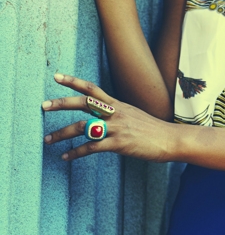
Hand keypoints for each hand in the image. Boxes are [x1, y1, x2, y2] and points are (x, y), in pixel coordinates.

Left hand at [42, 73, 176, 162]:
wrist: (170, 139)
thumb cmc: (153, 130)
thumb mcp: (133, 116)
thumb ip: (117, 115)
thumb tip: (102, 118)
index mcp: (117, 104)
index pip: (92, 88)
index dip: (73, 81)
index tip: (56, 76)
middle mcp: (115, 113)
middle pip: (83, 103)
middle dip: (61, 103)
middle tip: (43, 106)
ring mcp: (116, 128)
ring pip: (82, 127)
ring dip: (62, 133)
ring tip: (48, 140)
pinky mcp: (118, 144)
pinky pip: (91, 147)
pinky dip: (75, 153)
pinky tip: (66, 158)